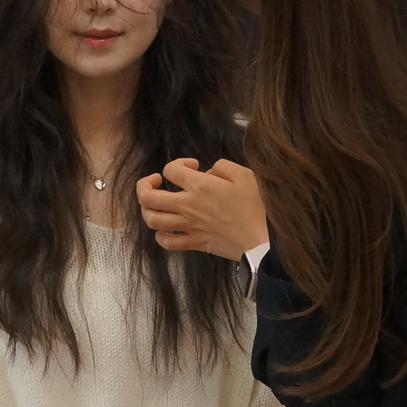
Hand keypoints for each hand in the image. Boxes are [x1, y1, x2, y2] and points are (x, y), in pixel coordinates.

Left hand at [138, 158, 267, 261]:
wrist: (262, 240)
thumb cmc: (257, 207)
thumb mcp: (245, 175)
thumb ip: (223, 167)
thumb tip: (209, 172)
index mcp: (201, 186)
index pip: (170, 170)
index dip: (178, 163)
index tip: (193, 167)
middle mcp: (188, 206)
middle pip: (148, 197)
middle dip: (144, 185)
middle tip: (156, 181)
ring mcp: (189, 226)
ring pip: (152, 219)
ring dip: (148, 209)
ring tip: (156, 204)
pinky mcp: (194, 243)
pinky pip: (166, 242)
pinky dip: (160, 235)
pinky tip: (166, 228)